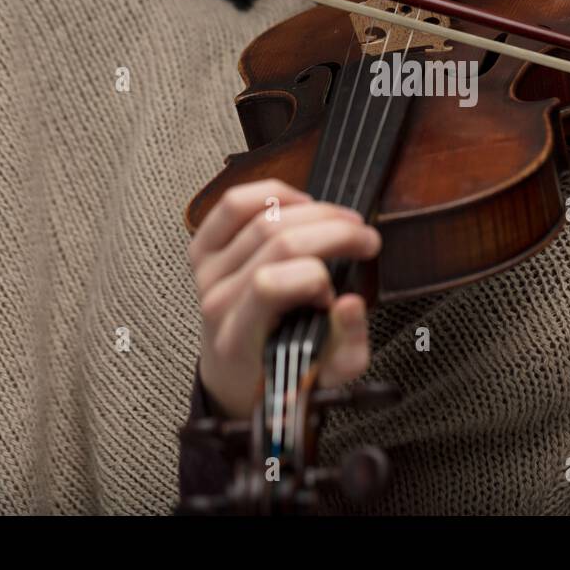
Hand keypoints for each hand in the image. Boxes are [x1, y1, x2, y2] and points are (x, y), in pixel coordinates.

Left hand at [188, 179, 379, 419]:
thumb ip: (346, 345)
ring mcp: (205, 272)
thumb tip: (349, 302)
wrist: (237, 376)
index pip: (268, 285)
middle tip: (367, 239)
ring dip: (316, 210)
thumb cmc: (282, 374)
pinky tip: (303, 204)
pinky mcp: (203, 250)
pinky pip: (233, 203)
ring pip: (262, 217)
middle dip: (334, 232)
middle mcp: (216, 300)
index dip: (314, 278)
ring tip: (344, 222)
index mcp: (238, 338)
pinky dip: (273, 193)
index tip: (337, 295)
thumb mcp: (325, 377)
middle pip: (275, 241)